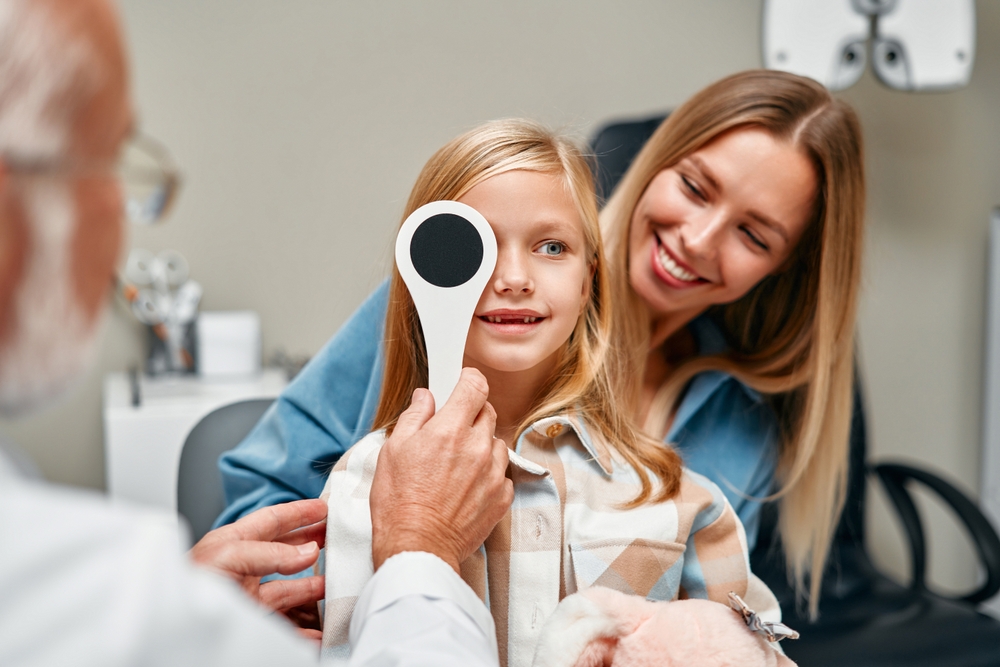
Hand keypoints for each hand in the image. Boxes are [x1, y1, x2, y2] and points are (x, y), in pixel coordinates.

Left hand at [189, 499, 326, 638]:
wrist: (170, 630)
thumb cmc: (186, 590)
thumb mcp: (228, 557)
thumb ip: (269, 552)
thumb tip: (308, 551)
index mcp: (232, 543)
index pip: (271, 520)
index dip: (298, 512)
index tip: (323, 507)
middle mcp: (241, 568)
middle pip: (284, 550)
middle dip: (310, 540)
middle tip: (335, 535)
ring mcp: (247, 596)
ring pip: (288, 588)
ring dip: (313, 585)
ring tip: (334, 580)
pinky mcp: (251, 622)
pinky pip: (285, 625)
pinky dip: (305, 630)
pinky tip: (318, 631)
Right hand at [370, 368, 513, 572]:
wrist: (417, 547)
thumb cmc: (399, 503)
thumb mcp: (392, 451)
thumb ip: (414, 418)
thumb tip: (425, 398)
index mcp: (450, 430)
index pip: (475, 386)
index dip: (469, 380)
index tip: (463, 383)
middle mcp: (477, 448)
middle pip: (487, 412)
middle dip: (471, 415)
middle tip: (449, 431)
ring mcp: (492, 473)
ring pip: (496, 443)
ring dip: (480, 445)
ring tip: (456, 464)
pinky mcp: (501, 498)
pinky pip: (501, 474)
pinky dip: (488, 474)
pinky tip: (467, 486)